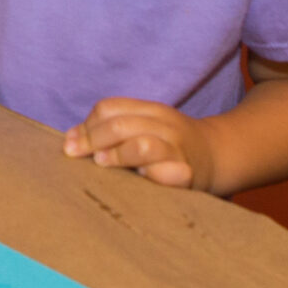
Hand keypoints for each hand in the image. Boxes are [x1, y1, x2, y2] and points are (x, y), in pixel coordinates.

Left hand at [66, 97, 213, 191]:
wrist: (218, 156)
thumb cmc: (168, 146)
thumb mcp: (143, 128)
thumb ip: (111, 130)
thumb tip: (70, 139)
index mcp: (150, 110)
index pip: (110, 108)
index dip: (86, 125)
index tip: (70, 144)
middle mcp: (164, 125)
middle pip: (120, 125)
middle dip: (92, 140)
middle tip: (75, 155)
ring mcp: (177, 149)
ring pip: (142, 145)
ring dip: (117, 154)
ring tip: (102, 163)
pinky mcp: (187, 174)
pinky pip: (167, 172)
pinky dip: (151, 175)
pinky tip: (137, 179)